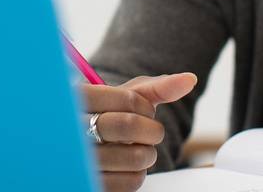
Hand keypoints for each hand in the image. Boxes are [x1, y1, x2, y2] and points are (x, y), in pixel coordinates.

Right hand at [81, 72, 197, 191]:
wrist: (87, 146)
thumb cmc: (110, 115)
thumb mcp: (127, 96)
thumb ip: (157, 87)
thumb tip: (189, 80)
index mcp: (78, 98)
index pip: (127, 98)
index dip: (146, 107)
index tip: (144, 111)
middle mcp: (72, 128)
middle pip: (129, 126)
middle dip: (152, 130)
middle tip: (150, 132)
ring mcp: (79, 159)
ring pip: (135, 156)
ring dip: (148, 153)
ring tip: (138, 149)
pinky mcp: (91, 184)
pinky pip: (132, 181)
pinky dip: (139, 173)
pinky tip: (127, 166)